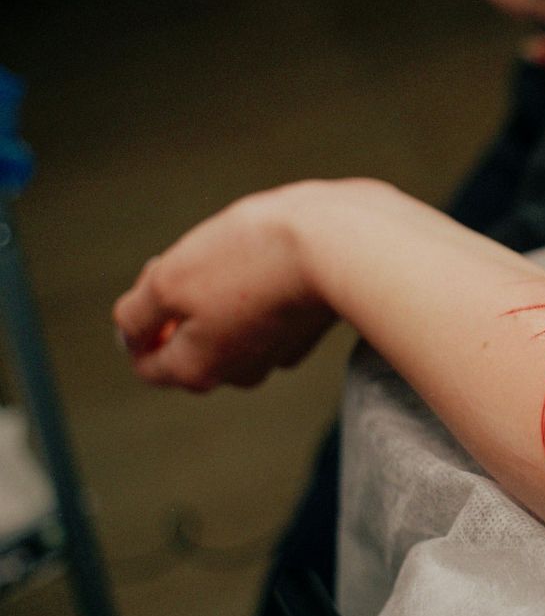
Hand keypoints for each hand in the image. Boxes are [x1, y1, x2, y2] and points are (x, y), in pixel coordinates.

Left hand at [112, 186, 336, 390]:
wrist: (340, 243)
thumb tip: (132, 333)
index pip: (147, 363)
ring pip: (231, 329)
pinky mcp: (310, 328)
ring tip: (240, 253)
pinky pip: (269, 315)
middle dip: (183, 307)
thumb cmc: (251, 260)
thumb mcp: (168, 280)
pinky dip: (262, 291)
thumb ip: (137, 315)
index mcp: (197, 369)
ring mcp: (279, 353)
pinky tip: (273, 260)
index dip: (139, 323)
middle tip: (196, 259)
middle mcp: (239, 373)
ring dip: (224, 296)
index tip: (156, 278)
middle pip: (191, 347)